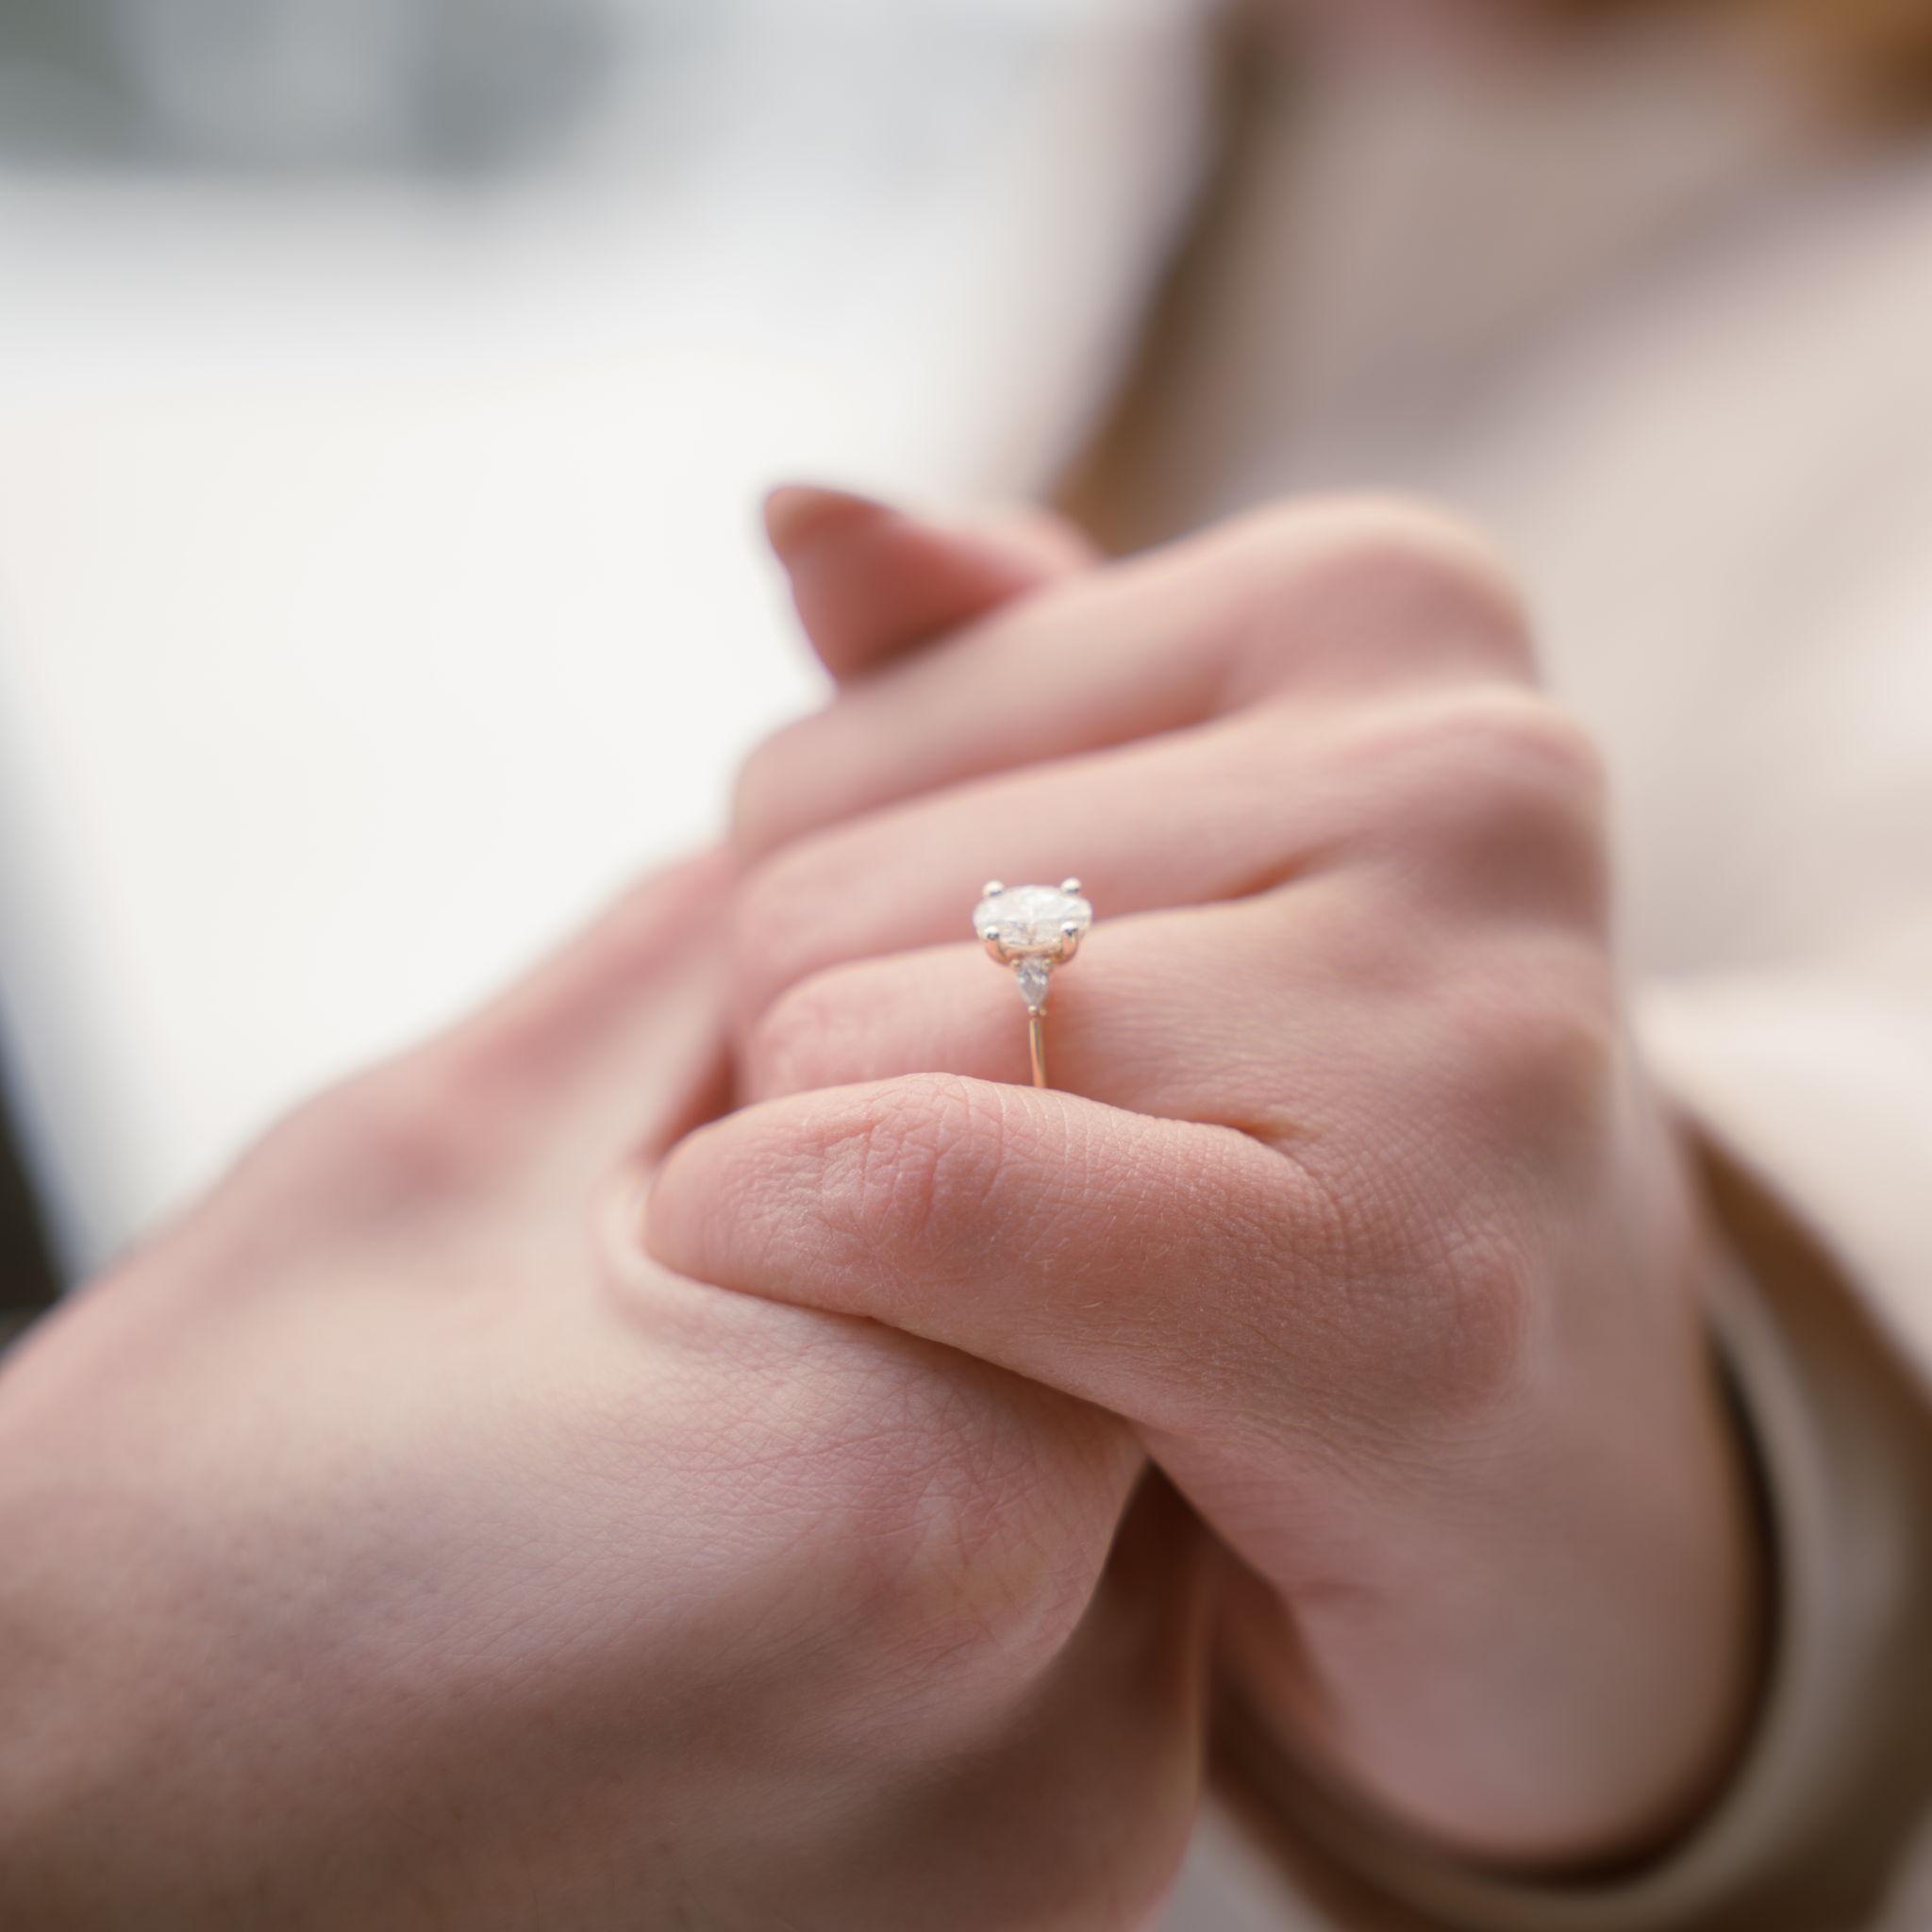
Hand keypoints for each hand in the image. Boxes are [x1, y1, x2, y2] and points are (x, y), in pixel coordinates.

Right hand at [0, 852, 1207, 1930]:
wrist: (76, 1887)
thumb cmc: (194, 1542)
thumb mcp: (450, 1149)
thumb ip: (711, 963)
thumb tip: (850, 858)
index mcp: (933, 1486)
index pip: (1097, 1144)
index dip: (943, 1081)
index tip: (800, 1115)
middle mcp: (1060, 1727)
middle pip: (1139, 1332)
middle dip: (980, 1251)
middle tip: (762, 1279)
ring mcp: (1054, 1878)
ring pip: (1129, 1498)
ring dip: (982, 1409)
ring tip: (742, 1448)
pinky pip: (1078, 1674)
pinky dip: (964, 1586)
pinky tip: (764, 1585)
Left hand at [647, 494, 1764, 1865]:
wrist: (1552, 1478)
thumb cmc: (1301, 1149)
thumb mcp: (1155, 863)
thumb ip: (973, 678)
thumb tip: (791, 504)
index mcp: (1385, 607)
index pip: (816, 762)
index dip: (820, 974)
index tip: (971, 1091)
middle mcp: (1465, 767)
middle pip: (810, 898)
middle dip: (833, 1095)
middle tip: (1005, 1219)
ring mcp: (1461, 1009)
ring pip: (839, 1047)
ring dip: (847, 1214)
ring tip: (1039, 1292)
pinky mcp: (1408, 1276)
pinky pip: (921, 1194)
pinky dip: (833, 1284)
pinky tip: (942, 1374)